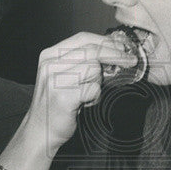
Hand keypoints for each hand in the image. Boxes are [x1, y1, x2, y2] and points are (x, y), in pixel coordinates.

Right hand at [26, 33, 136, 151]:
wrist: (40, 131)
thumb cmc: (57, 105)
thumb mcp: (65, 76)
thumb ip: (83, 62)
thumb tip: (114, 49)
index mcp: (49, 55)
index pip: (83, 38)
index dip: (106, 42)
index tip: (123, 47)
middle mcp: (50, 64)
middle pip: (92, 51)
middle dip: (116, 56)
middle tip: (130, 61)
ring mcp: (55, 80)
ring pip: (94, 69)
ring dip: (98, 82)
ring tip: (87, 94)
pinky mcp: (64, 97)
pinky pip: (93, 88)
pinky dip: (95, 97)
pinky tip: (85, 103)